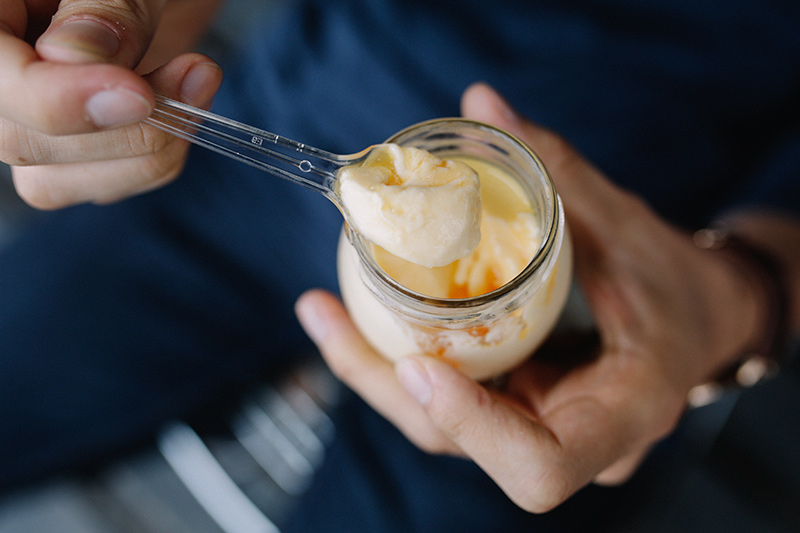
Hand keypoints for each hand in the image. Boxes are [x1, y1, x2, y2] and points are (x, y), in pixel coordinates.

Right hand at [0, 0, 222, 207]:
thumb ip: (102, 8)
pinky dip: (155, 158)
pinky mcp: (69, 150)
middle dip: (123, 128)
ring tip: (199, 79)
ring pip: (55, 183)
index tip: (140, 94)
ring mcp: (24, 120)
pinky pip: (99, 185)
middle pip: (19, 144)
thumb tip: (72, 59)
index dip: (60, 101)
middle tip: (196, 72)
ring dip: (147, 151)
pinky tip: (186, 103)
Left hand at [295, 83, 767, 511]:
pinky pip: (447, 404)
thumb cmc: (674, 281)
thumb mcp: (623, 224)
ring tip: (324, 312)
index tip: (418, 364)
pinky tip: (357, 318)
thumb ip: (553, 170)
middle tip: (324, 315)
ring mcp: (540, 432)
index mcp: (623, 411)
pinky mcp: (515, 414)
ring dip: (376, 373)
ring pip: (441, 429)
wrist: (698, 318)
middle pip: (461, 443)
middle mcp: (576, 443)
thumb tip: (480, 102)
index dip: (471, 425)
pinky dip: (399, 365)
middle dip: (385, 383)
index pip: (539, 464)